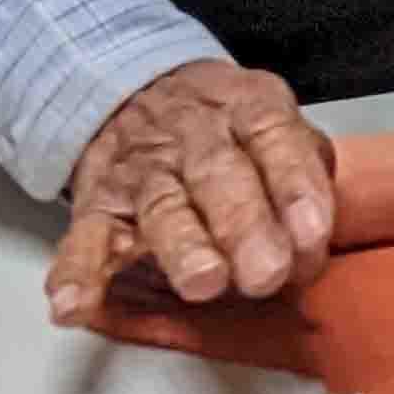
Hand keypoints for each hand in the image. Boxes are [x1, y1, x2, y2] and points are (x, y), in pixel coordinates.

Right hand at [44, 59, 332, 326]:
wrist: (134, 89)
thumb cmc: (221, 125)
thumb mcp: (270, 118)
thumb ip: (301, 163)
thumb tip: (316, 229)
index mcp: (245, 109)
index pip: (274, 140)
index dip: (295, 186)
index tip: (311, 233)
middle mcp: (193, 136)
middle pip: (219, 176)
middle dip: (244, 226)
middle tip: (266, 273)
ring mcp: (143, 171)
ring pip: (161, 207)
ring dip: (182, 246)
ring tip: (202, 282)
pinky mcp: (99, 205)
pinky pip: (85, 238)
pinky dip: (77, 273)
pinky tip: (76, 303)